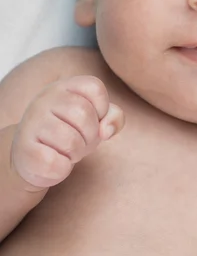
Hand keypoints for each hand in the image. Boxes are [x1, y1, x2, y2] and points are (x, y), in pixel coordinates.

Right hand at [10, 76, 124, 190]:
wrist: (30, 157)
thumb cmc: (69, 132)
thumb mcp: (95, 120)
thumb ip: (113, 117)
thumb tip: (106, 130)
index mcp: (64, 87)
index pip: (95, 88)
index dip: (102, 109)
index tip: (93, 120)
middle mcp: (45, 99)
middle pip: (84, 114)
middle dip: (90, 135)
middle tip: (80, 140)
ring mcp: (32, 123)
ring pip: (71, 141)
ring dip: (76, 153)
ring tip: (66, 151)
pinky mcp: (24, 150)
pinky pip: (56, 163)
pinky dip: (62, 169)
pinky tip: (53, 162)